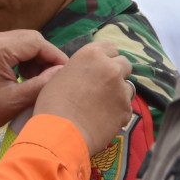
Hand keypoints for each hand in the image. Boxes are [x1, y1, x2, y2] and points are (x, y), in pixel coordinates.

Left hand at [0, 30, 68, 134]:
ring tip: (37, 79)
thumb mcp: (14, 101)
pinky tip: (25, 75)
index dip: (55, 56)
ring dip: (35, 56)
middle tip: (52, 77)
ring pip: (23, 40)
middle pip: (31, 38)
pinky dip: (23, 56)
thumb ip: (41, 85)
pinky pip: (12, 44)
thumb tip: (62, 71)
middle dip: (46, 56)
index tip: (65, 72)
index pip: (37, 43)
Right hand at [31, 41, 133, 155]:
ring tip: (103, 105)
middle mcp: (110, 68)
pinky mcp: (126, 109)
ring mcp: (121, 89)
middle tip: (103, 86)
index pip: (109, 47)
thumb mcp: (59, 77)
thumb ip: (78, 69)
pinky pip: (126, 107)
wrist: (60, 132)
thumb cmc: (52, 104)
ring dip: (119, 92)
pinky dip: (118, 112)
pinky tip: (103, 119)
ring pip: (128, 86)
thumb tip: (85, 73)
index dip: (105, 57)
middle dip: (116, 72)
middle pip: (124, 64)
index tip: (100, 66)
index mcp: (91, 55)